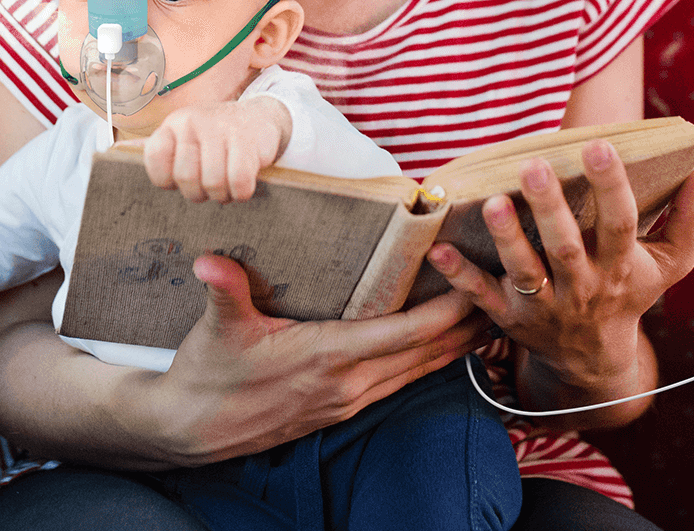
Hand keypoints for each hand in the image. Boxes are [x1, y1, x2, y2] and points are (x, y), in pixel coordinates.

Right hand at [137, 254, 494, 464]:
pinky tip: (443, 348)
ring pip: (418, 372)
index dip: (448, 310)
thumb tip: (210, 263)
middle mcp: (348, 384)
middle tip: (503, 290)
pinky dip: (427, 362)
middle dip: (468, 324)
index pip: (406, 334)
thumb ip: (224, 291)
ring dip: (455, 346)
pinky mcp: (341, 409)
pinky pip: (399, 383)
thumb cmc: (207, 375)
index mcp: (328, 357)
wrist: (190, 430)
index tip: (477, 281)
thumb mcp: (215, 329)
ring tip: (489, 316)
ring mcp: (347, 401)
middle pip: (427, 354)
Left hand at [142, 95, 291, 201]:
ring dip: (222, 194)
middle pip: (185, 178)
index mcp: (174, 124)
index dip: (168, 179)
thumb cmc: (217, 141)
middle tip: (210, 185)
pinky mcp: (246, 139)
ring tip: (227, 184)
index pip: (155, 157)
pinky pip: (239, 181)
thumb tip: (156, 173)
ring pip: (213, 183)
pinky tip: (243, 184)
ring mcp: (220, 128)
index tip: (183, 178)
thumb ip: (170, 160)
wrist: (259, 118)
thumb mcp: (188, 142)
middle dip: (200, 192)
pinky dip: (241, 192)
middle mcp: (192, 122)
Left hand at [427, 144, 693, 422]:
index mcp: (621, 266)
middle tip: (533, 167)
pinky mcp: (509, 317)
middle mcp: (582, 287)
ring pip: (524, 272)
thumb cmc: (631, 290)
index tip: (599, 146)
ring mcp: (544, 305)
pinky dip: (460, 276)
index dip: (613, 186)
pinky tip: (439, 249)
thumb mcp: (671, 262)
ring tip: (492, 202)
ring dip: (506, 239)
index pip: (620, 223)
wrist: (596, 360)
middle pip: (566, 248)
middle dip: (551, 208)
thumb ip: (690, 215)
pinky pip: (481, 298)